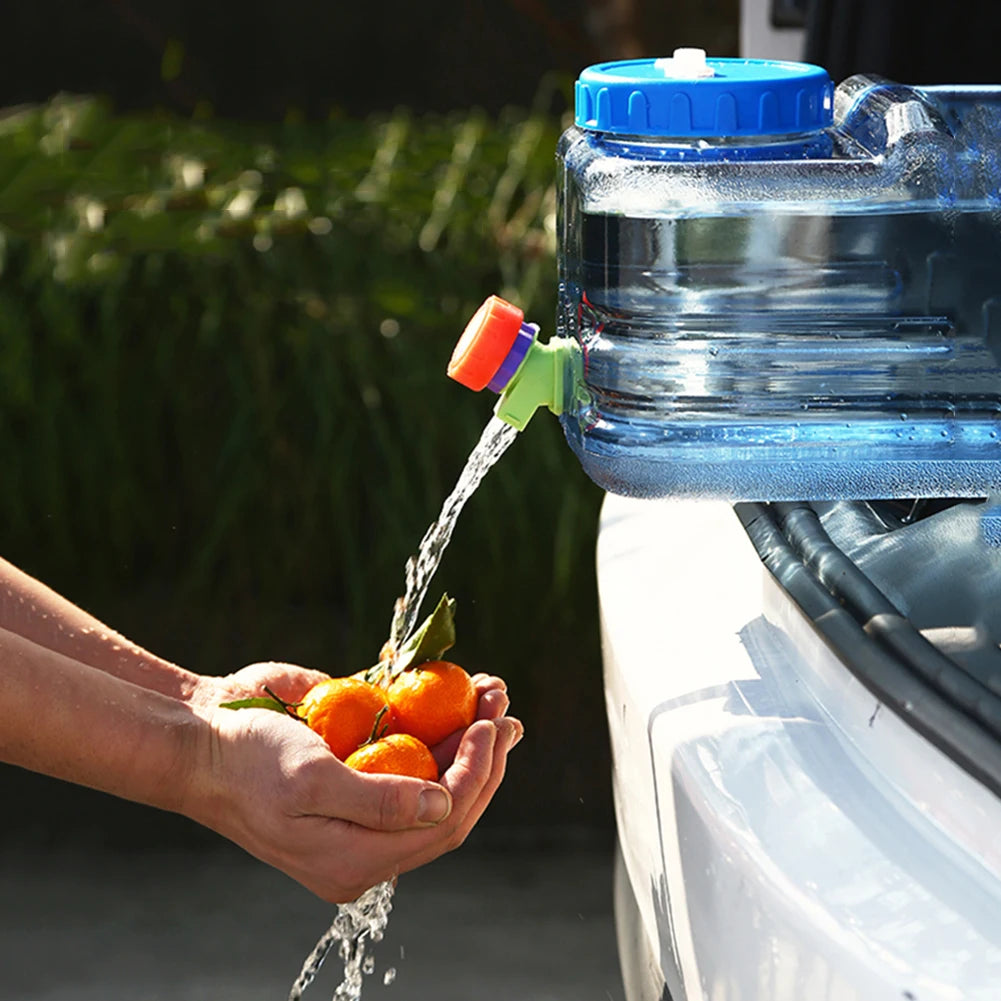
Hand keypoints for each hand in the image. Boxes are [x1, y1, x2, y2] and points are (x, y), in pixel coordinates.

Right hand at [182, 665, 520, 902]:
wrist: (199, 742)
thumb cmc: (248, 759)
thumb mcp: (310, 780)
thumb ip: (378, 801)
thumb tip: (443, 804)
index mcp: (354, 860)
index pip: (442, 824)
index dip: (476, 774)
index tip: (488, 723)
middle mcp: (365, 845)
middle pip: (449, 808)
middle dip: (485, 756)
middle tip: (504, 707)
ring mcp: (362, 815)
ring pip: (438, 785)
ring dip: (471, 741)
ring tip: (493, 697)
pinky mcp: (356, 785)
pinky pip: (412, 767)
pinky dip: (441, 734)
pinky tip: (459, 704)